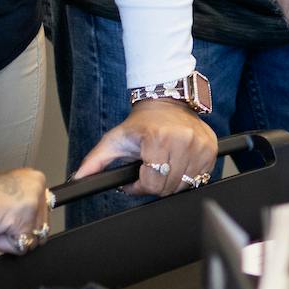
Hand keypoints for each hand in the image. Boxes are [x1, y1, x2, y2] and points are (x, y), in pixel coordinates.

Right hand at [0, 165, 53, 252]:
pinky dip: (1, 245)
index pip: (41, 216)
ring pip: (30, 240)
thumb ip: (19, 209)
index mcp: (35, 181)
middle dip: (16, 234)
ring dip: (7, 240)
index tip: (4, 224)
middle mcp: (38, 188)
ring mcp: (34, 203)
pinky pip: (19, 247)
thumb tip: (26, 234)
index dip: (20, 225)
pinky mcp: (24, 219)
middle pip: (39, 229)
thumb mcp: (5, 195)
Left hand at [74, 97, 219, 197]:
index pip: (151, 184)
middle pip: (167, 188)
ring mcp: (200, 145)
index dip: (138, 186)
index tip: (134, 179)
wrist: (167, 101)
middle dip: (153, 184)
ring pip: (184, 185)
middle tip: (147, 169)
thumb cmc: (141, 122)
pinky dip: (186, 176)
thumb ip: (94, 162)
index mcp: (158, 138)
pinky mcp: (211, 149)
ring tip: (161, 164)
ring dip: (170, 181)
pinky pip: (199, 178)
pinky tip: (177, 162)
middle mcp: (183, 141)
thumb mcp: (115, 139)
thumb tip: (78, 180)